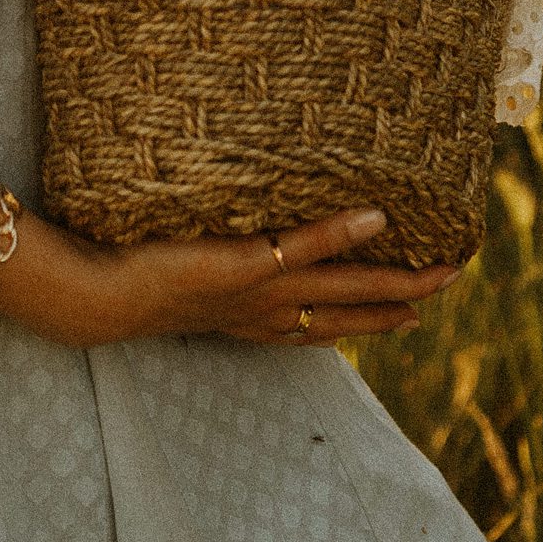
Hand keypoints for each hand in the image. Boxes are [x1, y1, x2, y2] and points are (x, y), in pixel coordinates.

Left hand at [0, 204, 465, 352]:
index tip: (406, 314)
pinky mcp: (243, 264)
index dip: (366, 322)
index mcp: (251, 321)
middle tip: (447, 285)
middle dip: (399, 303)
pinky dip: (339, 232)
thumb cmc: (125, 281)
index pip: (320, 326)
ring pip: (342, 287)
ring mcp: (259, 291)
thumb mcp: (177, 276)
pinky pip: (302, 246)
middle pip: (347, 313)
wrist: (95, 298)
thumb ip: (208, 261)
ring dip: (394, 280)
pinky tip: (376, 214)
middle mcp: (264, 314)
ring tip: (442, 267)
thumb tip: (220, 230)